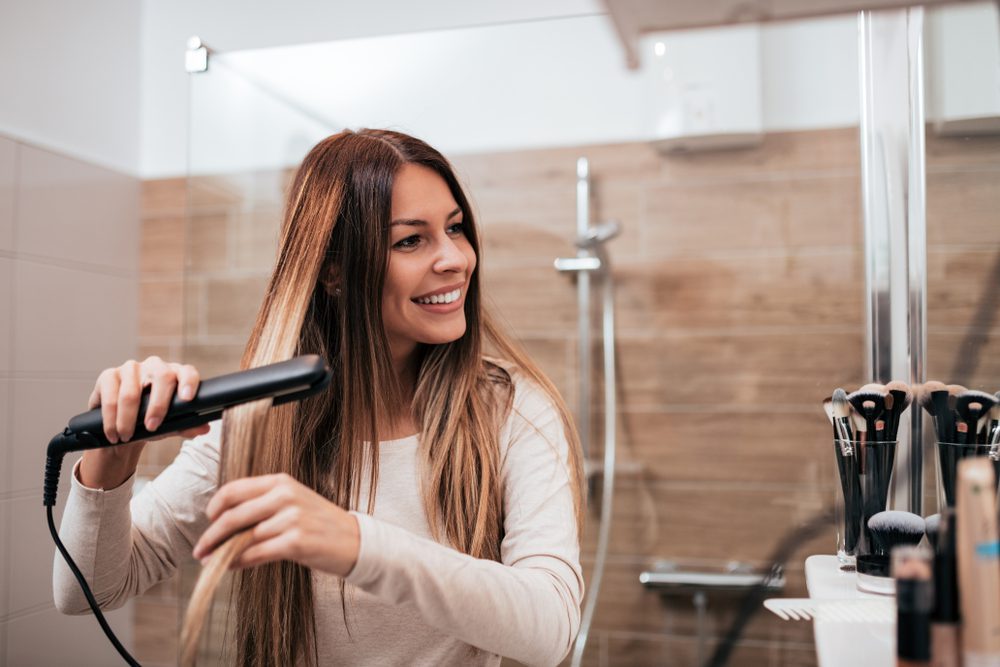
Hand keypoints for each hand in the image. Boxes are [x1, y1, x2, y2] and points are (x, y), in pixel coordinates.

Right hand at [79, 356, 209, 489]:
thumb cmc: (152, 421)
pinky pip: (110, 396)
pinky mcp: (109, 375)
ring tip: (126, 437)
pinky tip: (113, 432)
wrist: (123, 427)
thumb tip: (204, 428)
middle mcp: (155, 366)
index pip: (187, 372)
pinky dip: (111, 419)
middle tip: (152, 427)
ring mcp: (131, 368)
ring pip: (131, 392)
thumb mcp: (170, 426)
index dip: (189, 382)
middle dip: (158, 406)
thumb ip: (187, 426)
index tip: (188, 398)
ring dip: (128, 419)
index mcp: (176, 374)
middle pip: (162, 377)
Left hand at [192, 473, 359, 576]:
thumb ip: (262, 506)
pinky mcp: (296, 541)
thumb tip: (222, 523)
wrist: (354, 540)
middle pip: (233, 515)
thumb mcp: (292, 503)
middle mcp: (285, 496)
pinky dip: (239, 562)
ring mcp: (292, 518)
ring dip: (223, 553)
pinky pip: (256, 553)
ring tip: (213, 561)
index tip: (208, 520)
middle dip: (211, 535)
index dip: (215, 506)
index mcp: (281, 482)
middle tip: (200, 549)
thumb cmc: (319, 523)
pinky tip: (231, 566)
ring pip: (243, 537)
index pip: (234, 489)